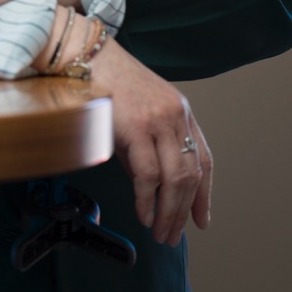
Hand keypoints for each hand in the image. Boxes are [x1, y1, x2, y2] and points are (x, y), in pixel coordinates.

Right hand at [90, 38, 212, 246]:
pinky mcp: (137, 127)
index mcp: (180, 111)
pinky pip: (148, 175)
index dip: (205, 195)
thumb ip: (148, 146)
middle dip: (184, 212)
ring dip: (168, 213)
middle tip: (173, 235)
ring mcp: (158, 120)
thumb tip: (151, 187)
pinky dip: (147, 201)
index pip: (204, 160)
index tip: (201, 220)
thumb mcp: (138, 114)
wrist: (87, 56)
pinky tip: (144, 213)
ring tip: (160, 232)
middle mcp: (176, 115)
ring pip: (175, 179)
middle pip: (191, 174)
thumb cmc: (107, 82)